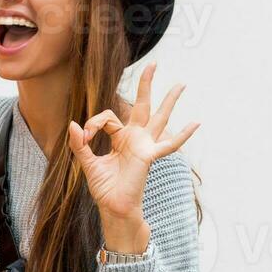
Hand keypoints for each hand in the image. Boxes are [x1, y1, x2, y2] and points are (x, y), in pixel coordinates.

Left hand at [66, 63, 197, 225]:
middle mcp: (135, 138)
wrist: (113, 207)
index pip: (108, 118)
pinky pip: (169, 144)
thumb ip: (80, 144)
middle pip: (142, 105)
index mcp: (120, 138)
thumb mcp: (87, 163)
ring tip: (181, 84)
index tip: (84, 137)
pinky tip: (196, 123)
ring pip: (159, 117)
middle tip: (154, 64)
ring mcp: (145, 145)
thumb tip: (74, 124)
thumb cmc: (104, 188)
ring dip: (169, 100)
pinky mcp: (149, 155)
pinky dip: (183, 135)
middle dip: (147, 84)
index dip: (93, 124)